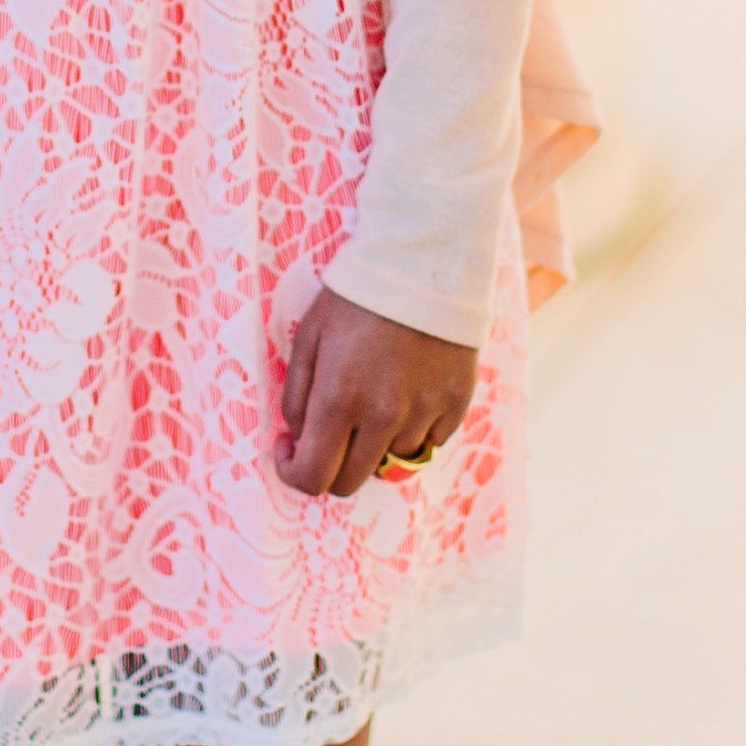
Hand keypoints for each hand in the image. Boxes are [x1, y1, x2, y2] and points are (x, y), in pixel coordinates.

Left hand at [275, 288, 480, 502]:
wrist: (423, 263)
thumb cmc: (356, 297)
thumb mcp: (308, 337)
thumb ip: (296, 396)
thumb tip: (297, 438)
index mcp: (339, 400)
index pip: (311, 478)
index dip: (292, 471)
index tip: (290, 447)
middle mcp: (383, 417)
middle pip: (350, 482)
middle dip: (329, 466)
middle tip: (328, 431)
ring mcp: (424, 413)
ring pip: (391, 461)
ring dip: (374, 443)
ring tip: (374, 397)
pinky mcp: (456, 404)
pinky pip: (429, 441)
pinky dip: (413, 429)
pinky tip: (407, 391)